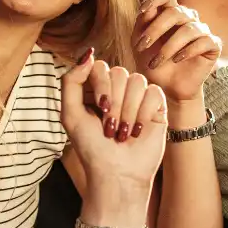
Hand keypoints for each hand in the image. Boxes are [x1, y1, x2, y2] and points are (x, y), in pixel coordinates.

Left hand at [61, 49, 167, 225]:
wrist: (117, 174)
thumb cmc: (91, 147)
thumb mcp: (70, 114)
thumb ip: (71, 81)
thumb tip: (89, 53)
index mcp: (95, 89)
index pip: (100, 66)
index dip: (101, 85)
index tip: (100, 109)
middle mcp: (117, 90)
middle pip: (120, 72)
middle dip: (115, 103)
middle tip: (111, 128)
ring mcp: (137, 97)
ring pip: (137, 81)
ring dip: (129, 111)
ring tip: (123, 133)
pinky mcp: (156, 107)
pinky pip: (154, 93)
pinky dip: (144, 113)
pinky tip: (139, 131)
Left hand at [133, 0, 220, 105]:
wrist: (166, 88)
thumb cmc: (152, 63)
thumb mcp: (140, 42)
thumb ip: (142, 24)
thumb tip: (147, 9)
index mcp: (169, 12)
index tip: (142, 11)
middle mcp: (188, 18)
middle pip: (175, 12)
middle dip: (155, 30)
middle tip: (142, 47)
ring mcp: (202, 31)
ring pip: (189, 29)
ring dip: (168, 47)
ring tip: (156, 62)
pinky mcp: (213, 45)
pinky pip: (205, 41)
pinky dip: (188, 50)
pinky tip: (177, 60)